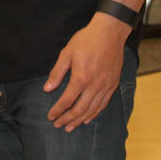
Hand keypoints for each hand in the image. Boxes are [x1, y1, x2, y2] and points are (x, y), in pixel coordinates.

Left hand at [44, 13, 130, 130]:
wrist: (110, 32)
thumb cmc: (87, 40)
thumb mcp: (67, 53)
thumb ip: (57, 73)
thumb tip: (47, 89)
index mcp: (81, 77)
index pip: (67, 101)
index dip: (57, 111)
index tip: (50, 116)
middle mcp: (95, 85)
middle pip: (79, 110)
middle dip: (67, 119)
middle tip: (58, 125)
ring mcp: (106, 86)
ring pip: (92, 110)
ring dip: (79, 120)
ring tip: (70, 127)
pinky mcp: (113, 84)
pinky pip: (103, 104)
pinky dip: (94, 113)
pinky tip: (88, 118)